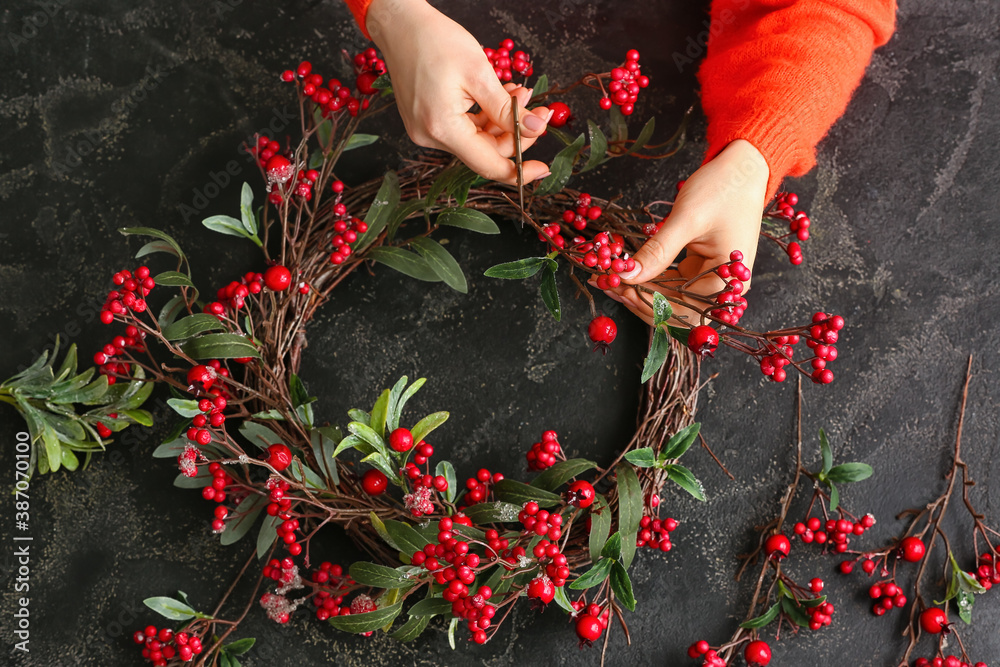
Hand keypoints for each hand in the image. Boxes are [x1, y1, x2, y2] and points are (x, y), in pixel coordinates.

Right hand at [366, 0, 551, 183]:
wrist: (400, 25)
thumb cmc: (434, 41)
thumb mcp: (479, 73)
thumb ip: (508, 110)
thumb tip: (535, 130)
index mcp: (442, 129)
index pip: (488, 165)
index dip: (519, 170)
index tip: (543, 168)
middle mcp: (431, 137)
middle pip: (485, 151)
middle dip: (515, 132)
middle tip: (539, 110)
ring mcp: (426, 131)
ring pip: (476, 139)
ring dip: (502, 120)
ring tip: (519, 93)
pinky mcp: (427, 122)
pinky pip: (463, 128)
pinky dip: (485, 116)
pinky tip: (498, 96)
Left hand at [598, 140, 769, 325]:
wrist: (742, 169)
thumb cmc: (722, 190)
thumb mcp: (687, 220)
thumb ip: (658, 251)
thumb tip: (626, 275)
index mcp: (726, 283)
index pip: (679, 307)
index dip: (645, 302)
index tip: (617, 287)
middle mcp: (721, 289)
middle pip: (674, 310)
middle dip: (639, 301)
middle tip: (606, 284)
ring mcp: (710, 281)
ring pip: (669, 299)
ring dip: (640, 292)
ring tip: (608, 279)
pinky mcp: (699, 271)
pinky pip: (671, 285)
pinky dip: (649, 281)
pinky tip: (625, 273)